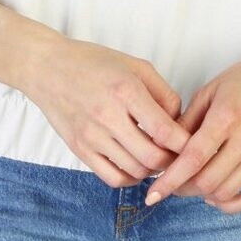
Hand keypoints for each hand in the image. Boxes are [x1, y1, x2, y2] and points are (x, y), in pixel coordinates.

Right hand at [21, 38, 190, 186]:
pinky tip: (135, 165)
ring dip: (152, 169)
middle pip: (152, 158)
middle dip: (172, 161)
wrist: (47, 68)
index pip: (165, 131)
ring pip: (135, 171)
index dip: (185, 144)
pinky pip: (112, 178)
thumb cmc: (93, 62)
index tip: (193, 144)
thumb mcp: (135, 66)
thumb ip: (163, 93)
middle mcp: (108, 116)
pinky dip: (130, 177)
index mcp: (125, 91)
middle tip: (176, 153)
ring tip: (156, 156)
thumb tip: (179, 123)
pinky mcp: (79, 149)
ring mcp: (91, 136)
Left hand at [143, 48, 240, 214]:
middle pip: (207, 181)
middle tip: (172, 183)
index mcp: (227, 117)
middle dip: (183, 188)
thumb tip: (163, 146)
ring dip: (204, 195)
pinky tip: (218, 196)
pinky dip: (231, 204)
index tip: (153, 193)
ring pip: (227, 193)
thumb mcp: (209, 91)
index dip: (170, 179)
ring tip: (193, 185)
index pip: (193, 159)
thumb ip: (186, 120)